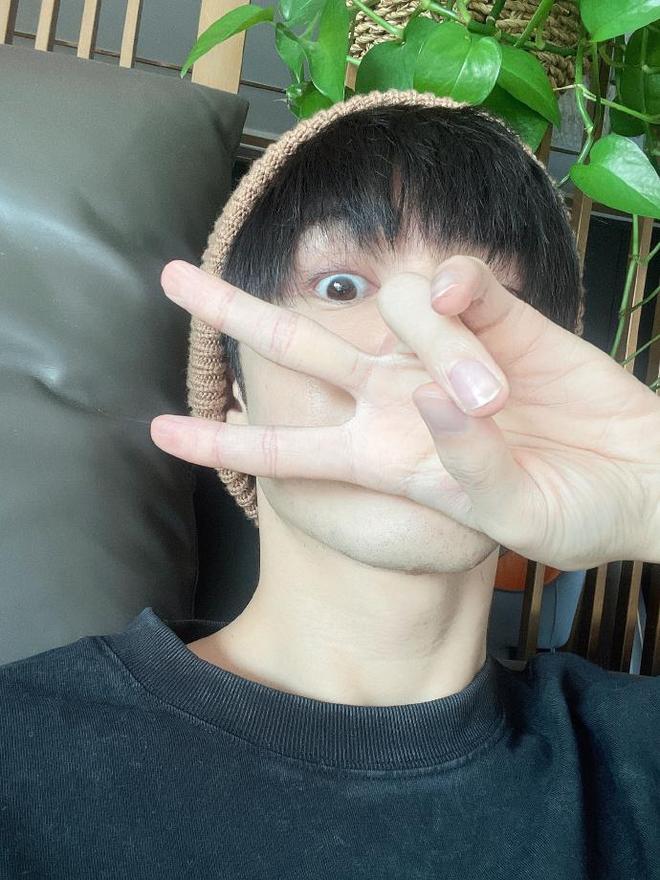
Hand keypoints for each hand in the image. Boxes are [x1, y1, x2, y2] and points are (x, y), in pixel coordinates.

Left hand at [152, 258, 659, 568]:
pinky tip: (475, 306)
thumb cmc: (570, 511)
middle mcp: (397, 399)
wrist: (635, 475)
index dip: (224, 441)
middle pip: (299, 346)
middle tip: (172, 278)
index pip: (288, 450)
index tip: (160, 432)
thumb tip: (439, 393)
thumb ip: (469, 463)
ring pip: (397, 305)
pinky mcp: (496, 315)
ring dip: (441, 345)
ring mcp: (441, 352)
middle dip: (236, 313)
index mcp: (385, 458)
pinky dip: (460, 289)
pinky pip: (457, 281)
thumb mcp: (512, 514)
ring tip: (495, 394)